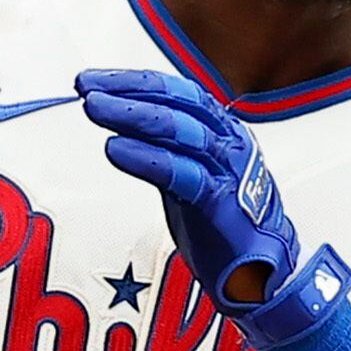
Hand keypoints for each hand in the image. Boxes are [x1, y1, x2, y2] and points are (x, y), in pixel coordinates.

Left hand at [79, 69, 296, 307]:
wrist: (262, 270)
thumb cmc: (221, 220)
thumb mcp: (189, 171)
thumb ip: (162, 146)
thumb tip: (118, 121)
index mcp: (221, 129)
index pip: (175, 90)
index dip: (131, 81)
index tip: (91, 79)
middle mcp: (228, 141)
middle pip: (176, 102)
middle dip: (127, 90)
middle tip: (87, 87)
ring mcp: (228, 170)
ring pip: (180, 130)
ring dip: (133, 115)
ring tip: (96, 108)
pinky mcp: (222, 204)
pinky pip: (183, 174)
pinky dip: (148, 158)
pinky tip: (116, 149)